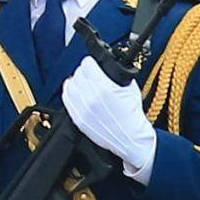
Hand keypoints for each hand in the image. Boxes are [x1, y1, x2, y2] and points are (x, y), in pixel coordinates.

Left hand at [58, 57, 159, 178]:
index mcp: (104, 87)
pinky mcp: (78, 119)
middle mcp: (91, 97)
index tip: (93, 64)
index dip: (91, 62)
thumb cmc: (132, 115)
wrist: (130, 137)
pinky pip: (66, 100)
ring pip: (69, 85)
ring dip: (76, 82)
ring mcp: (83, 109)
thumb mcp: (130, 88)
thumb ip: (117, 76)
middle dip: (84, 72)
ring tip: (82, 82)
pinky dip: (69, 93)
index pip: (87, 64)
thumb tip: (108, 68)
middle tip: (90, 74)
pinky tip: (75, 93)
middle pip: (77, 73)